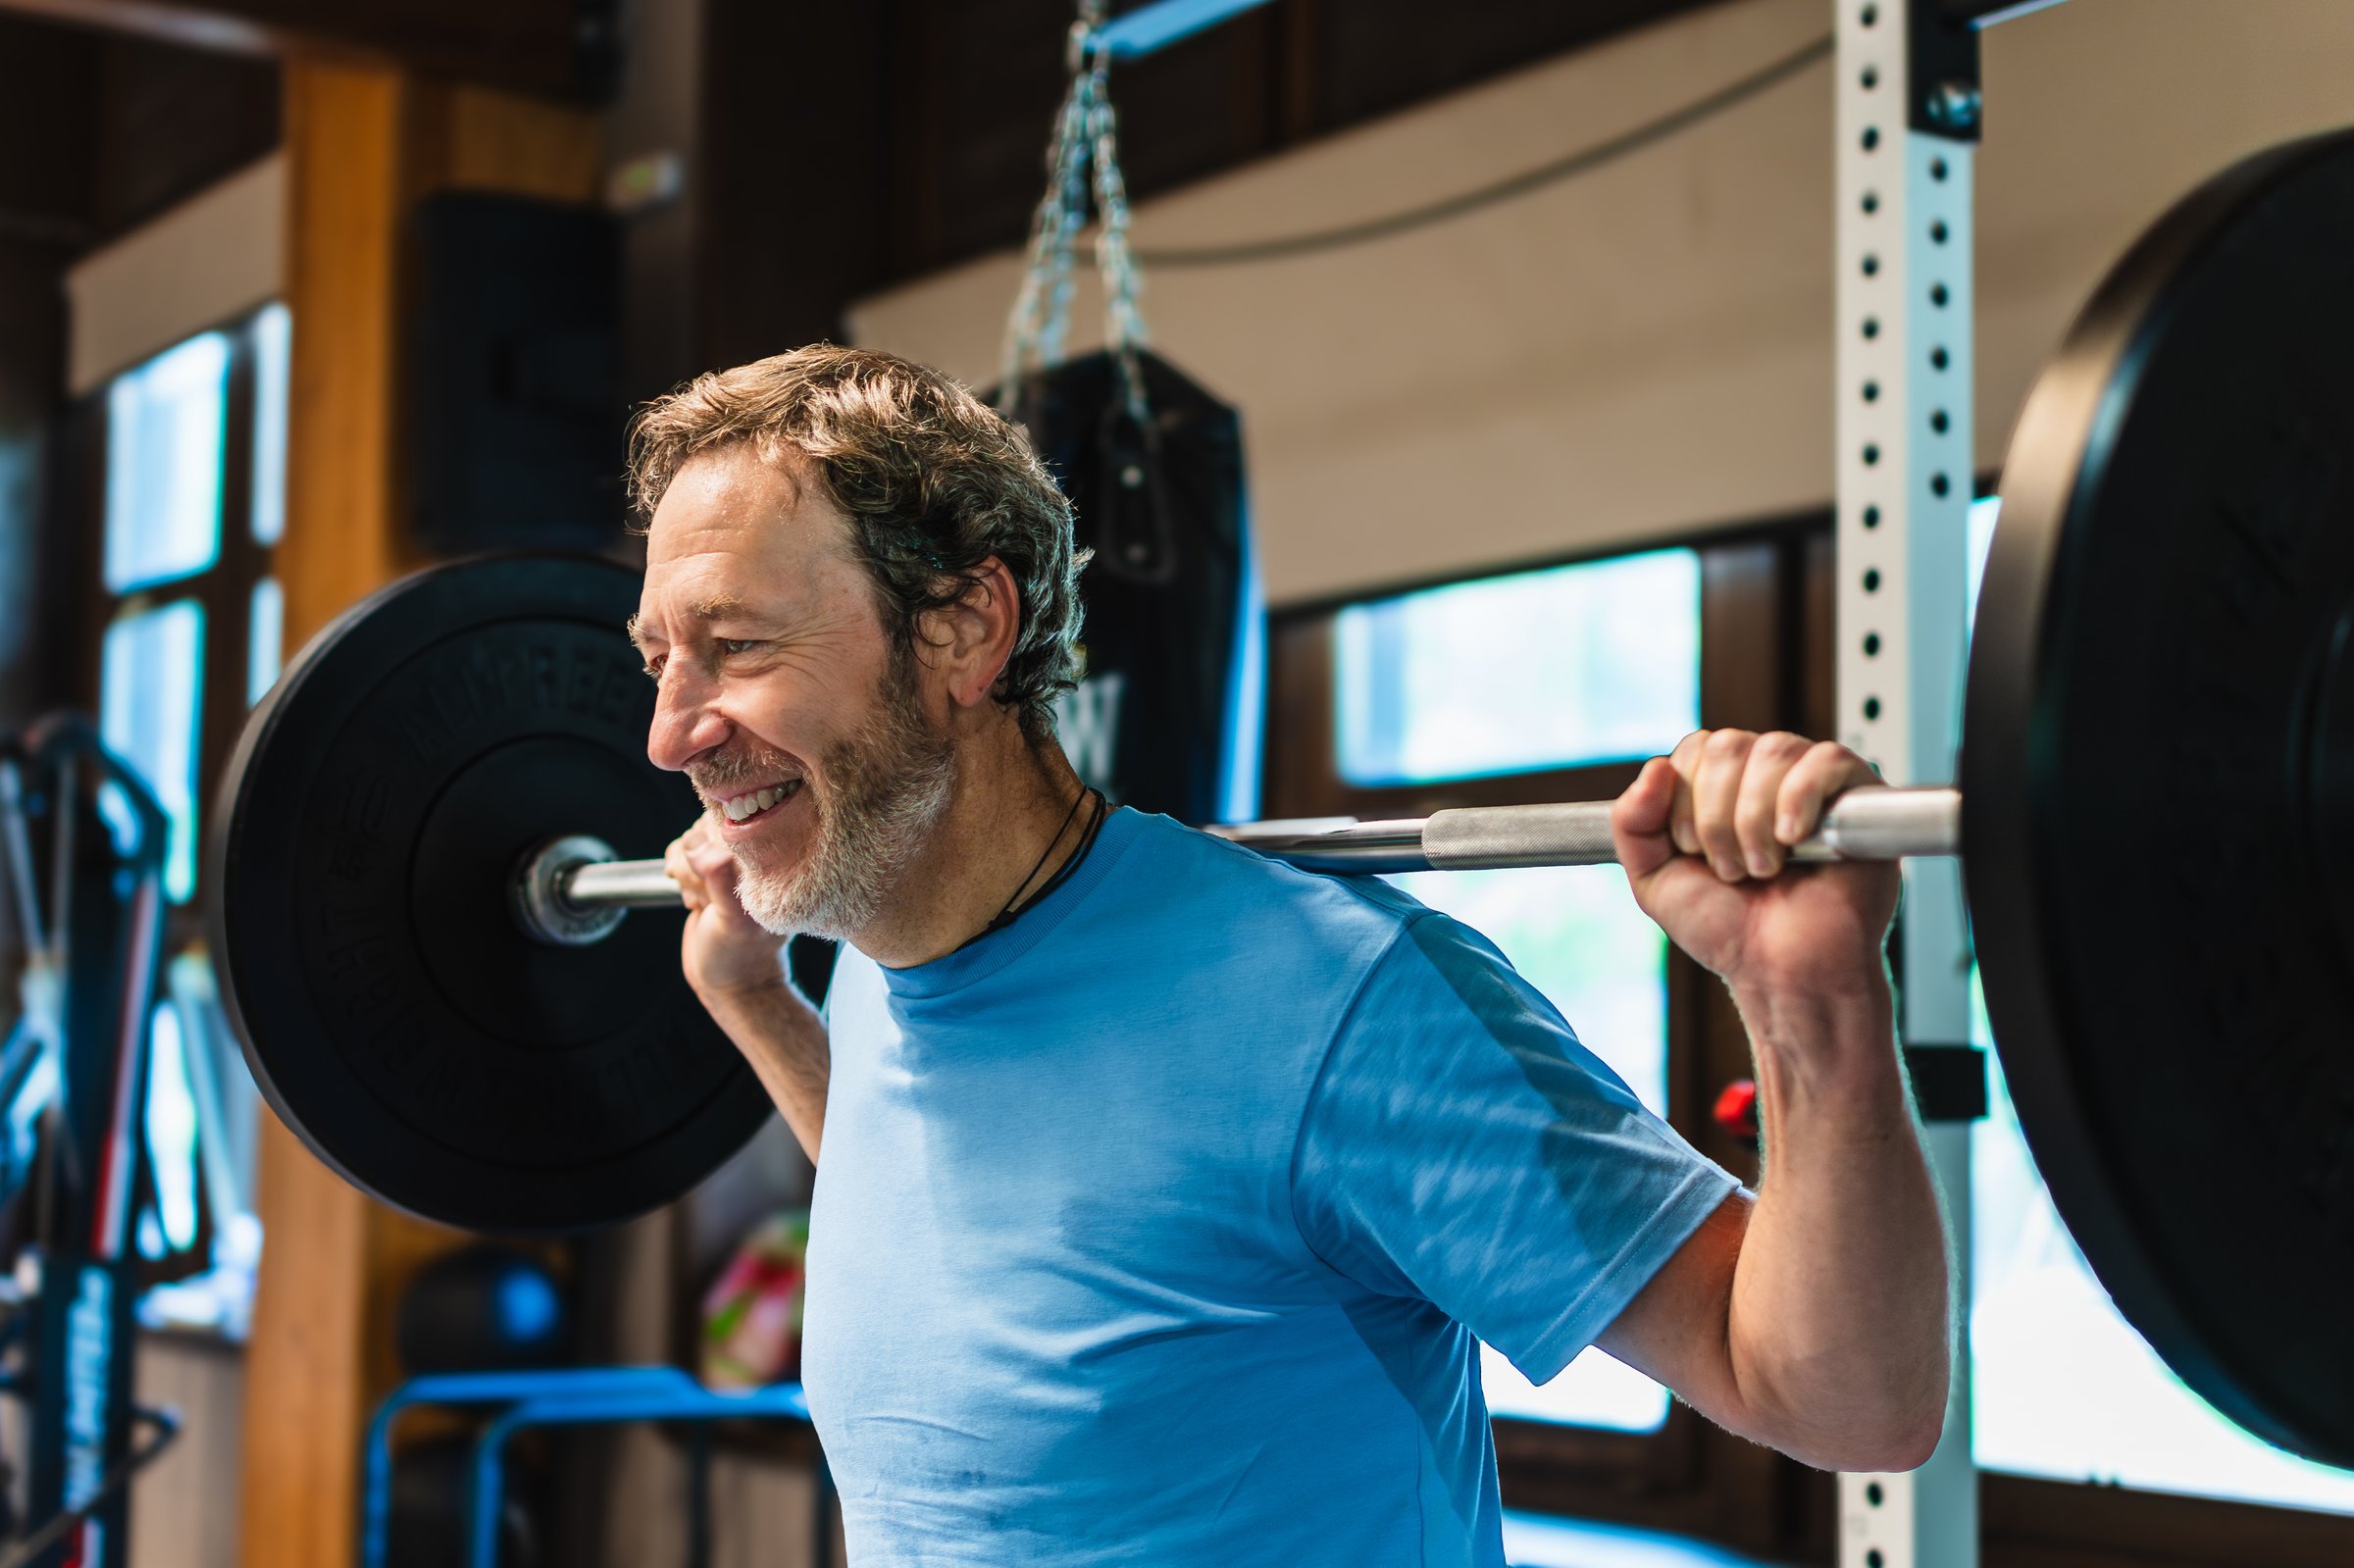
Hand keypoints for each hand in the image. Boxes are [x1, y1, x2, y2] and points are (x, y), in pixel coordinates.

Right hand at [664, 812, 790, 1002]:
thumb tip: (711, 853)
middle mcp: (752, 858)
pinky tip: (695, 900)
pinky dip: (679, 872)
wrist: (726, 981)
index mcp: (771, 862)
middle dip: (696, 860)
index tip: (711, 871)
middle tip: (706, 896)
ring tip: (702, 901)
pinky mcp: (709, 871)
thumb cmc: (739, 955)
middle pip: (709, 824)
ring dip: (686, 870)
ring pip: (692, 837)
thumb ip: (723, 885)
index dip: (714, 841)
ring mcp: (730, 863)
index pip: (737, 819)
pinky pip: (683, 850)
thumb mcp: (733, 922)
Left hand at [1609, 730, 1899, 997]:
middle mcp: (1766, 777)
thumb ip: (1632, 824)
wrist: (1785, 972)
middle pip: (1727, 746)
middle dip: (1715, 818)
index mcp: (1721, 788)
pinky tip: (1794, 839)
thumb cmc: (1730, 931)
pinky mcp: (1858, 797)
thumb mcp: (1655, 881)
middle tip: (1731, 871)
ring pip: (1772, 751)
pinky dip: (1800, 799)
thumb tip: (1655, 767)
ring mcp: (1813, 784)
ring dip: (1753, 821)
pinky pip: (1826, 760)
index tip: (1693, 853)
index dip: (1684, 800)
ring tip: (1764, 868)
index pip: (1695, 748)